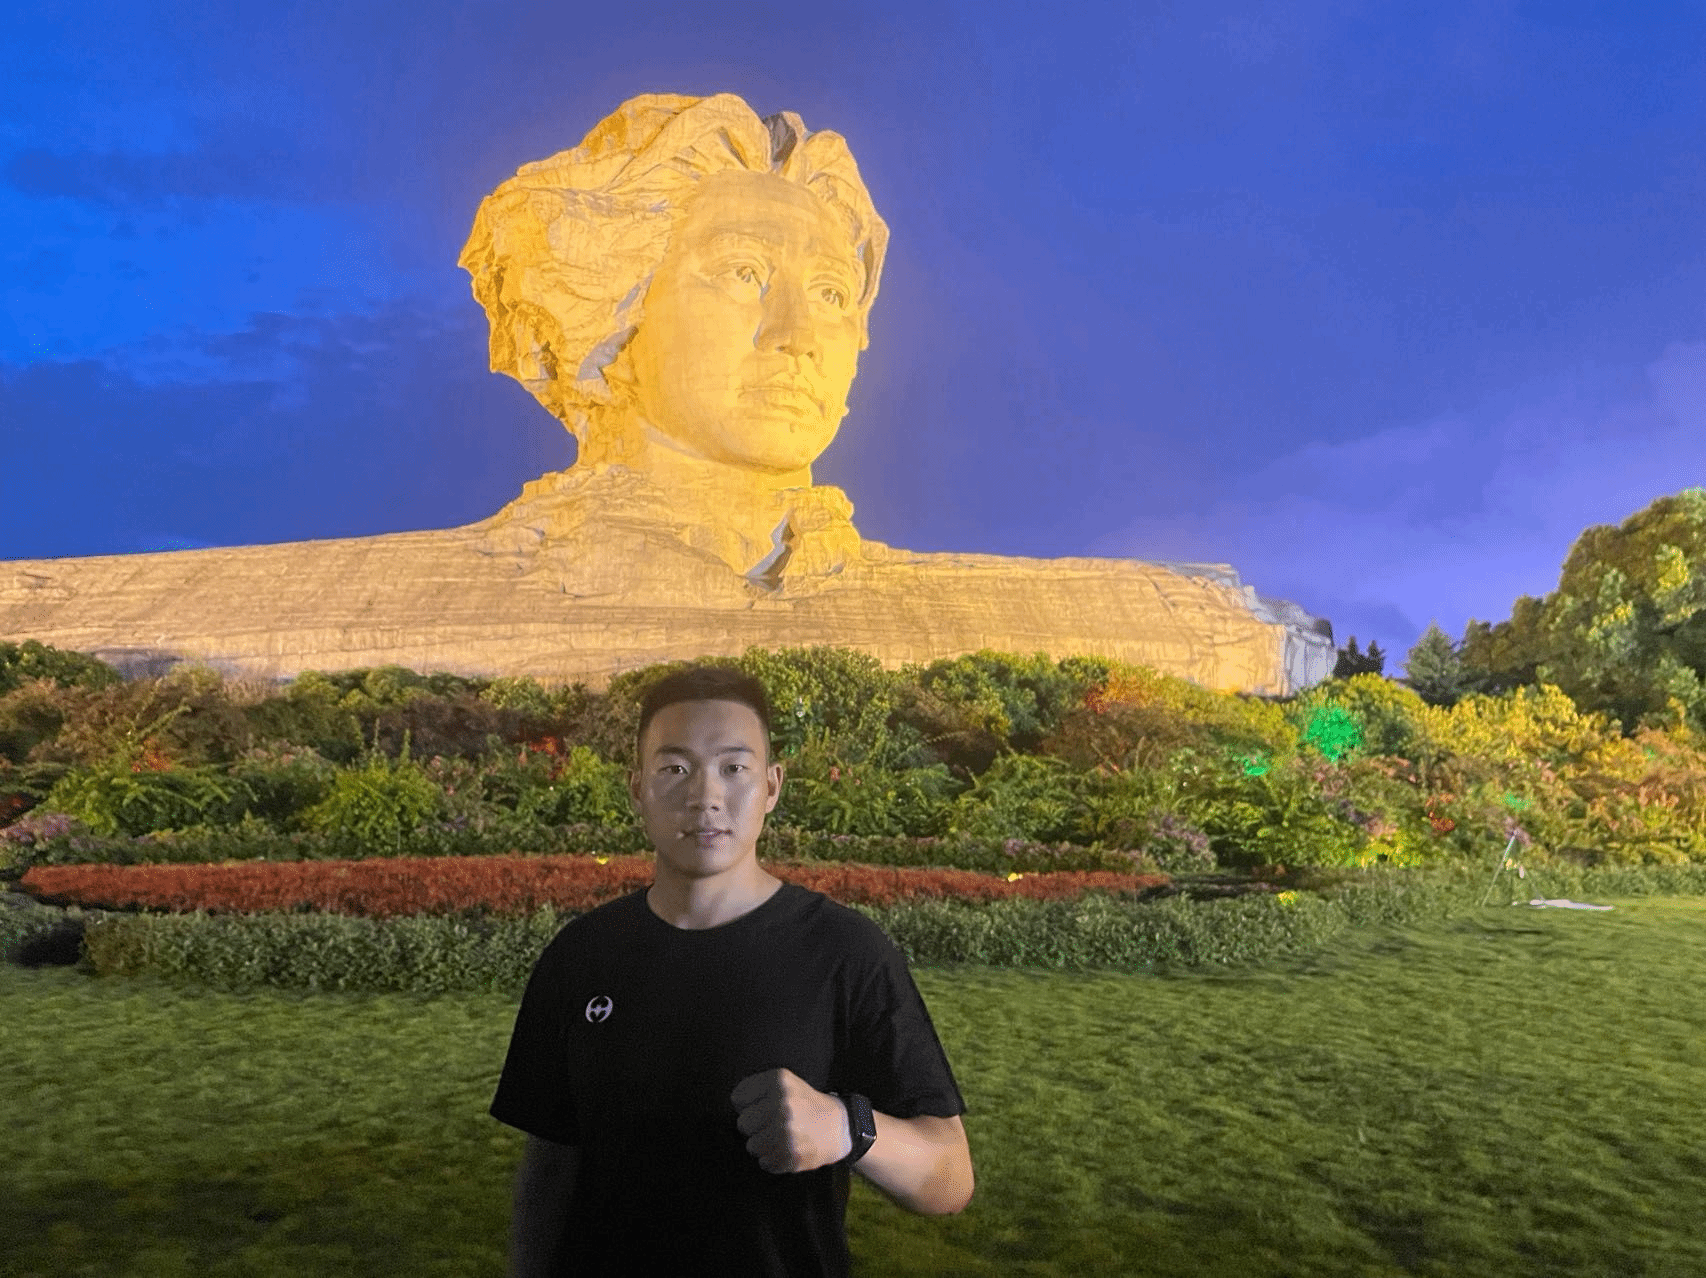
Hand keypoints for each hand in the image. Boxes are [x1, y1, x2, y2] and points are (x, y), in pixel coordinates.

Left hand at [730, 1067, 852, 1173]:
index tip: (760, 1107)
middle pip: (742, 1124)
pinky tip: (786, 1150)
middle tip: (771, 1124)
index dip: (747, 1105)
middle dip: (754, 1126)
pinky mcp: (791, 1156)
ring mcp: (786, 1132)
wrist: (839, 1127)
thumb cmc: (806, 1103)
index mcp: (778, 1081)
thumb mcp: (786, 1082)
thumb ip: (759, 1089)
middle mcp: (782, 1105)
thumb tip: (736, 1106)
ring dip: (762, 1145)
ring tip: (780, 1138)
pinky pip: (764, 1162)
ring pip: (751, 1146)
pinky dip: (773, 1160)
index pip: (738, 1099)